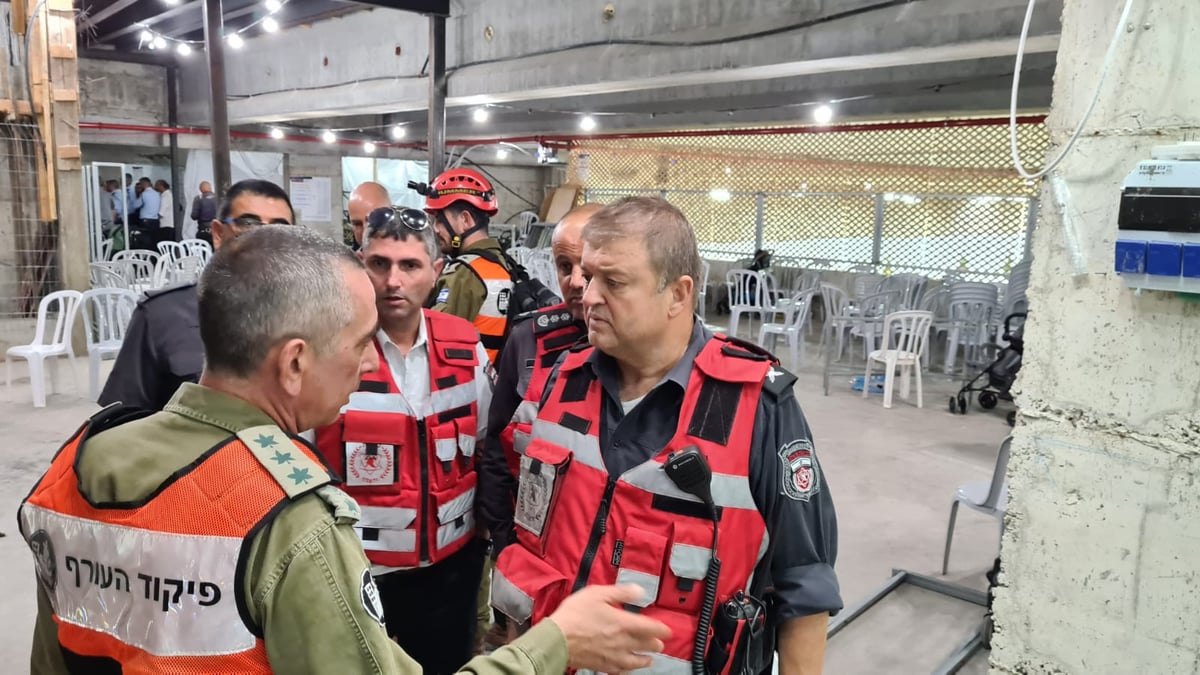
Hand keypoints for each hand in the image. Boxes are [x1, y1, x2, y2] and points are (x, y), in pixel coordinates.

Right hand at [547, 584, 670, 671]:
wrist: (558, 639)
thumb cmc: (575, 615)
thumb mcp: (597, 594)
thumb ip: (621, 592)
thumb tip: (639, 591)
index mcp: (624, 623)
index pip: (652, 628)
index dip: (663, 629)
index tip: (668, 630)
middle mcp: (623, 642)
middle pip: (647, 645)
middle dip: (656, 643)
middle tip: (659, 642)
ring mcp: (613, 656)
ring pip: (637, 661)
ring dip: (646, 659)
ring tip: (649, 658)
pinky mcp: (602, 666)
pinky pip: (621, 671)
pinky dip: (628, 669)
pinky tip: (628, 668)